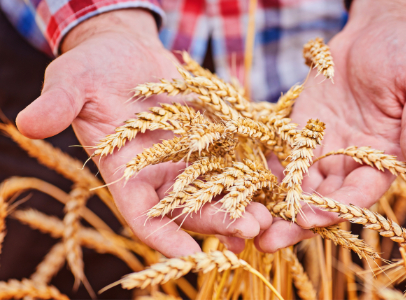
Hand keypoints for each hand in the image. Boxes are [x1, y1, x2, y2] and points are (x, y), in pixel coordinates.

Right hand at [16, 9, 270, 256]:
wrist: (124, 52)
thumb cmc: (92, 69)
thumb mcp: (71, 82)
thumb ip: (58, 104)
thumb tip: (27, 122)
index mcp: (125, 173)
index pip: (142, 215)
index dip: (163, 237)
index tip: (187, 254)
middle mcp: (160, 172)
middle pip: (190, 207)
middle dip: (217, 221)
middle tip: (249, 231)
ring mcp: (189, 156)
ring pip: (218, 187)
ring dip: (243, 202)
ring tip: (271, 214)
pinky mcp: (211, 135)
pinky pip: (234, 155)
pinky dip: (254, 168)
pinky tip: (277, 178)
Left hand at [256, 0, 405, 251]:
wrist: (377, 32)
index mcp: (384, 159)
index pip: (360, 194)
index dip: (337, 208)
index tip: (311, 218)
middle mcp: (350, 161)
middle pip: (323, 200)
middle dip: (296, 221)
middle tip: (267, 242)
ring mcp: (323, 147)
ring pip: (298, 185)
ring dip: (274, 206)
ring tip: (247, 224)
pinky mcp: (300, 130)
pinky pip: (281, 155)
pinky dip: (263, 172)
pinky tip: (239, 187)